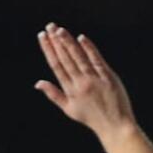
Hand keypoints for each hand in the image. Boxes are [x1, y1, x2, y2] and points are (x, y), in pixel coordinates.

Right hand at [35, 24, 136, 140]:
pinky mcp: (108, 77)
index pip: (56, 65)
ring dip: (68, 42)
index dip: (48, 49)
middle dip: (56, 41)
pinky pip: (97, 60)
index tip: (42, 36)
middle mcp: (80, 84)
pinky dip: (89, 49)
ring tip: (60, 29)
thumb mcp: (69, 109)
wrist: (115, 126)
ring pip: (79, 57)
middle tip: (49, 26)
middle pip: (66, 58)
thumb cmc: (91, 118)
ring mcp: (94, 80)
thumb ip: (53, 94)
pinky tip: (81, 38)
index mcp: (70, 90)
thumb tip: (37, 83)